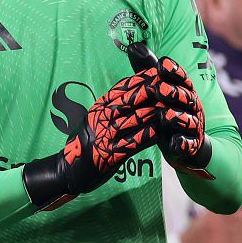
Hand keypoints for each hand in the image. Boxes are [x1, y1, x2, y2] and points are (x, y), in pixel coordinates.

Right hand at [22, 67, 166, 209]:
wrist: (68, 170)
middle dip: (152, 91)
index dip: (142, 79)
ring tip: (172, 106)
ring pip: (135, 119)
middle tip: (170, 85)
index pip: (123, 88)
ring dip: (155, 112)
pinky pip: (132, 143)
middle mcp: (101, 119)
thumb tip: (134, 90)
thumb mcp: (95, 119)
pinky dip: (147, 136)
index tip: (159, 72)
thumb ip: (112, 106)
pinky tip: (160, 131)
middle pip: (131, 99)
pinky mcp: (109, 155)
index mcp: (99, 107)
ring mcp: (105, 136)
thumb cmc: (85, 143)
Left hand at [151, 57, 210, 175]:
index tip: (161, 64)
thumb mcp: (157, 92)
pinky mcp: (192, 145)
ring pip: (188, 120)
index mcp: (183, 91)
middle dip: (174, 92)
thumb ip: (147, 70)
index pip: (180, 78)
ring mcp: (193, 126)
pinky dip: (183, 144)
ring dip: (177, 117)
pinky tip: (176, 143)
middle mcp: (191, 106)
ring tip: (165, 115)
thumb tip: (133, 45)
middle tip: (160, 89)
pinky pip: (189, 144)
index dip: (173, 71)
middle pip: (185, 96)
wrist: (188, 147)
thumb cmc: (167, 114)